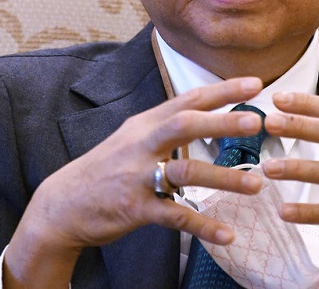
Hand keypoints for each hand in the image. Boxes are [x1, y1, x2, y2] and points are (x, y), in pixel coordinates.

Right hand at [4, 77, 265, 286]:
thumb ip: (165, 126)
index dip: (221, 90)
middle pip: (185, 124)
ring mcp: (137, 176)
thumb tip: (204, 112)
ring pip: (185, 171)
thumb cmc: (106, 169)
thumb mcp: (132, 138)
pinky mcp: (134, 208)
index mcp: (145, 124)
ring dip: (223, 178)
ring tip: (256, 185)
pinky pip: (174, 216)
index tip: (254, 83)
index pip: (188, 99)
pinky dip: (202, 225)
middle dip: (222, 123)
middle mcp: (142, 144)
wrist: (62, 204)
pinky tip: (226, 234)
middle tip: (256, 123)